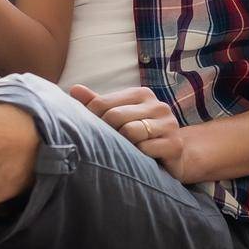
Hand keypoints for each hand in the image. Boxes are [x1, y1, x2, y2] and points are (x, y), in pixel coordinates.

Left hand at [68, 84, 191, 181]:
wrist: (174, 156)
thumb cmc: (139, 134)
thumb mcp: (118, 116)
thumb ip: (97, 103)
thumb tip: (74, 89)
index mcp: (141, 94)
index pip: (102, 103)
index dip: (91, 119)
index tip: (92, 132)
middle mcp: (158, 106)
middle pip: (114, 117)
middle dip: (106, 133)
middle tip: (107, 145)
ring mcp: (169, 125)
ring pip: (129, 132)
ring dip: (123, 145)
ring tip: (125, 151)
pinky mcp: (174, 145)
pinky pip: (145, 149)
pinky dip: (138, 157)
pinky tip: (139, 159)